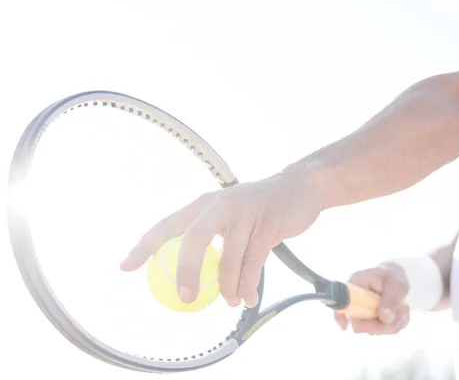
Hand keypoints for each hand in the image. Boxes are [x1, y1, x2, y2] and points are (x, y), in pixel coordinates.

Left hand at [120, 171, 324, 307]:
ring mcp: (244, 214)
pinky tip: (249, 298)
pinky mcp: (267, 224)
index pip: (167, 225)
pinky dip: (249, 284)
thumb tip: (192, 274)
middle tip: (185, 298)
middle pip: (193, 240)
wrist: (300, 188)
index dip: (144, 246)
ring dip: (228, 287)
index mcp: (204, 204)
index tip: (125, 267)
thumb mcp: (231, 214)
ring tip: (231, 302)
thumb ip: (213, 237)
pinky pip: (254, 263)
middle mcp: (220, 205)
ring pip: (229, 259)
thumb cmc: (260, 207)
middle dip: (185, 272)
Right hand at [334, 262, 409, 334]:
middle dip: (380, 325)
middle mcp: (356, 301)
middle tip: (398, 316)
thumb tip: (384, 318)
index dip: (340, 315)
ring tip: (402, 312)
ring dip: (390, 326)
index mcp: (356, 285)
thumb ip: (391, 300)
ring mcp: (362, 312)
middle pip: (358, 324)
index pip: (341, 301)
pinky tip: (400, 315)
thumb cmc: (393, 277)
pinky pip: (381, 331)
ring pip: (371, 330)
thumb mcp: (396, 285)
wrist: (396, 278)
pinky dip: (393, 326)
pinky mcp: (370, 320)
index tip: (345, 326)